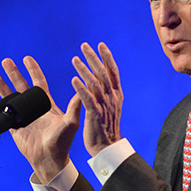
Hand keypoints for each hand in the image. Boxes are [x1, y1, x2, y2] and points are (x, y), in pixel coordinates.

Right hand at [0, 56, 81, 183]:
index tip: (27, 58)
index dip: (33, 70)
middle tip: (6, 61)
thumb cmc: (62, 142)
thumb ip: (75, 106)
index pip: (39, 82)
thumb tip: (83, 88)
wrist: (49, 159)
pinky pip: (2, 115)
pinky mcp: (15, 128)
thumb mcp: (71, 122)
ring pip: (10, 97)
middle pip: (21, 86)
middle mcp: (34, 108)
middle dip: (14, 73)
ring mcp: (23, 117)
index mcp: (47, 104)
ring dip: (2, 86)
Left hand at [71, 42, 122, 156]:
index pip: (113, 72)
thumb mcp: (110, 105)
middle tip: (84, 45)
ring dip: (85, 70)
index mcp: (116, 94)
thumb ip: (106, 90)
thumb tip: (101, 76)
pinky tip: (73, 79)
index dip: (107, 57)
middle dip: (94, 58)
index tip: (100, 44)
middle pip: (103, 74)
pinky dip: (81, 89)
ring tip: (75, 59)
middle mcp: (112, 98)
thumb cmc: (106, 126)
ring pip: (95, 84)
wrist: (107, 146)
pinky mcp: (95, 115)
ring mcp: (104, 106)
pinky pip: (88, 99)